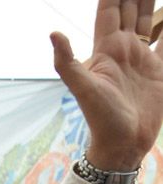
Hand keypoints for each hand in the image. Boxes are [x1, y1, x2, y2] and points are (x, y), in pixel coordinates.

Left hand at [52, 0, 162, 169]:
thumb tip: (52, 33)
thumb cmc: (101, 120)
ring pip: (147, 19)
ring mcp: (141, 58)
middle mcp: (124, 49)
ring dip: (150, 2)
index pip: (110, 8)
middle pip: (130, 8)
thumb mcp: (83, 89)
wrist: (122, 146)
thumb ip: (67, 63)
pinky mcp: (158, 69)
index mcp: (107, 48)